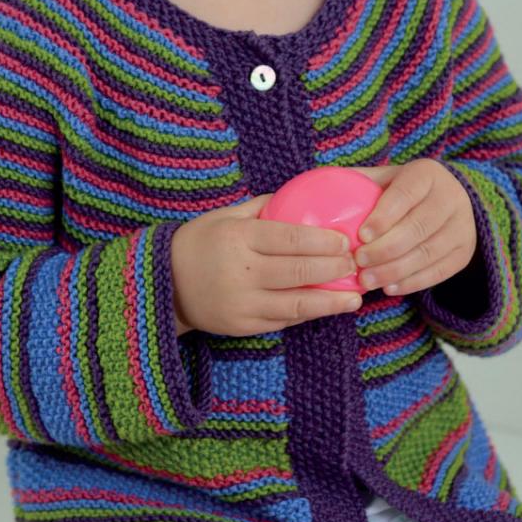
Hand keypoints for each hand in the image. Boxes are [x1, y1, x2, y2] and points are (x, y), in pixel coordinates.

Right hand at [170, 195, 360, 337]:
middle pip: (299, 270)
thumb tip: (299, 195)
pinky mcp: (242, 326)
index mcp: (238, 238)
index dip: (322, 241)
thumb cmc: (198, 243)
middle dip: (334, 268)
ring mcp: (242, 302)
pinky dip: (307, 314)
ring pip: (296, 303)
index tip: (345, 241)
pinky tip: (326, 308)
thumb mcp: (224, 216)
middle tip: (357, 265)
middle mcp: (241, 271)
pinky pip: (282, 320)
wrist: (164, 285)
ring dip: (331, 301)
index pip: (289, 239)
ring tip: (355, 297)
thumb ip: (260, 207)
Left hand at [350, 159, 477, 296]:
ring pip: (429, 252)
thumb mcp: (385, 178)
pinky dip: (412, 282)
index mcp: (427, 174)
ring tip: (367, 280)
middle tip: (358, 262)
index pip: (406, 193)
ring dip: (395, 270)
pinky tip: (389, 288)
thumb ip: (358, 182)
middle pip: (419, 227)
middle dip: (386, 249)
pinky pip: (440, 272)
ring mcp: (463, 227)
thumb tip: (316, 187)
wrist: (447, 201)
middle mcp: (451, 197)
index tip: (361, 234)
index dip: (385, 215)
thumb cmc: (402, 191)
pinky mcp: (464, 252)